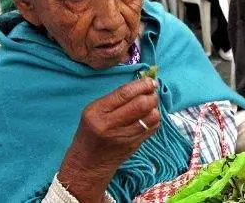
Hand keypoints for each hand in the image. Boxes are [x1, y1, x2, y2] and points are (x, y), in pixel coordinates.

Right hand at [58, 78, 159, 200]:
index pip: (124, 93)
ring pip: (150, 117)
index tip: (150, 81)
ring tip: (151, 104)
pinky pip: (152, 128)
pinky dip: (155, 119)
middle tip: (152, 92)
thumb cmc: (90, 133)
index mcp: (97, 112)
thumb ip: (115, 99)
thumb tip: (141, 85)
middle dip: (151, 96)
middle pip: (141, 104)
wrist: (88, 164)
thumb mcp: (94, 112)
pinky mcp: (134, 145)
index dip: (142, 85)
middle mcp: (110, 124)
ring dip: (155, 107)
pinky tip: (149, 116)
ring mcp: (124, 136)